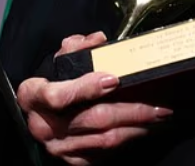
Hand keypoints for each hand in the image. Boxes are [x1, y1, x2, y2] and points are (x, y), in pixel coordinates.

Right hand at [16, 32, 172, 164]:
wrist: (42, 110)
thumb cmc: (55, 79)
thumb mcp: (60, 58)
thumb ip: (78, 46)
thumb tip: (99, 40)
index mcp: (34, 96)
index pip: (58, 96)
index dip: (86, 88)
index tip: (114, 79)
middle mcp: (43, 126)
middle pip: (93, 119)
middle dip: (130, 111)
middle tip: (159, 105)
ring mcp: (58, 147)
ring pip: (103, 140)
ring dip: (136, 127)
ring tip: (160, 115)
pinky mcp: (72, 159)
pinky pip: (103, 153)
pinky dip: (127, 140)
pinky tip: (144, 128)